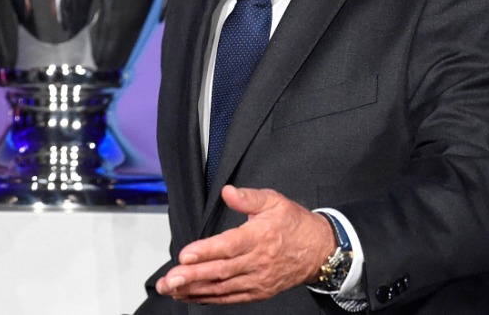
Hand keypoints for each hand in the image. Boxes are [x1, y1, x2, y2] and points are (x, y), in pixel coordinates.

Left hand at [155, 185, 335, 304]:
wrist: (319, 251)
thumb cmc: (294, 224)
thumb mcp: (274, 201)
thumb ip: (248, 197)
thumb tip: (228, 191)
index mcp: (259, 237)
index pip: (228, 246)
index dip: (205, 251)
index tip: (185, 255)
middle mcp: (257, 262)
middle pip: (220, 271)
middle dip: (192, 276)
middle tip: (169, 280)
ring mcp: (257, 280)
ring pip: (221, 288)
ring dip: (194, 290)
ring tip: (171, 289)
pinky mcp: (258, 292)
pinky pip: (230, 298)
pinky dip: (209, 298)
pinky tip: (191, 295)